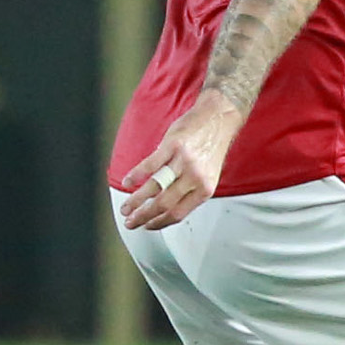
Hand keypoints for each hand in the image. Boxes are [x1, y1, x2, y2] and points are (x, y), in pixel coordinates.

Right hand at [118, 93, 241, 230]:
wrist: (219, 117)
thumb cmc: (212, 146)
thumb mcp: (208, 175)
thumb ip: (191, 192)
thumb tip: (168, 209)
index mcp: (205, 188)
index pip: (179, 213)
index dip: (160, 223)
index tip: (147, 227)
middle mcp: (195, 177)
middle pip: (164, 204)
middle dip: (143, 216)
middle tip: (131, 222)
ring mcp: (183, 161)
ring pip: (154, 187)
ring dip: (136, 200)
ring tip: (126, 208)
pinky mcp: (172, 145)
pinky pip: (150, 165)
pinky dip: (135, 175)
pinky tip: (127, 182)